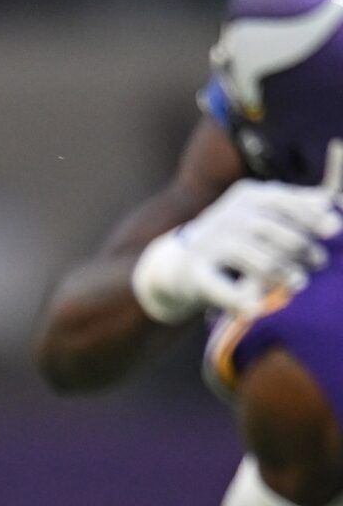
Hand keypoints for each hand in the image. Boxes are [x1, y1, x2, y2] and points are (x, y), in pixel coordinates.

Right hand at [131, 140, 342, 324]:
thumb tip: (330, 203)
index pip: (284, 203)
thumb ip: (294, 206)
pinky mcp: (196, 273)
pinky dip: (241, 301)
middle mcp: (227, 216)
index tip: (335, 230)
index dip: (311, 216)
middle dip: (302, 248)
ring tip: (299, 283)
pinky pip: (225, 289)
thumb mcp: (261, 213)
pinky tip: (255, 310)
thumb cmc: (235, 238)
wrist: (179, 264)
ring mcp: (210, 243)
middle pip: (275, 231)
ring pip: (258, 261)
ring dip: (284, 274)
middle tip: (319, 263)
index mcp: (247, 196)